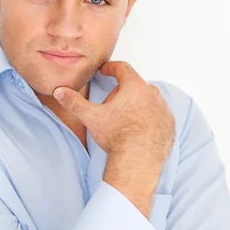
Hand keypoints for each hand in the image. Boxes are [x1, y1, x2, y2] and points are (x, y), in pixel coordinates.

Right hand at [53, 61, 174, 168]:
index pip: (123, 69)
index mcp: (135, 87)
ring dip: (137, 104)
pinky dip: (149, 118)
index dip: (111, 68)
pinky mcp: (169, 124)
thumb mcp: (92, 117)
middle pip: (135, 85)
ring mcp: (164, 109)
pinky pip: (158, 115)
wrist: (138, 161)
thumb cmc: (118, 137)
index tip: (105, 71)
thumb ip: (74, 102)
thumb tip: (59, 92)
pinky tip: (138, 130)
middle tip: (110, 105)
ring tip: (124, 119)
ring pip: (148, 100)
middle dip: (122, 91)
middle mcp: (153, 94)